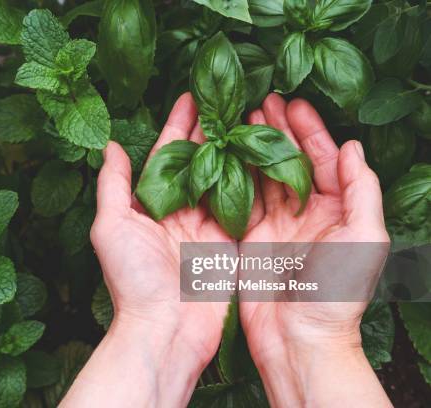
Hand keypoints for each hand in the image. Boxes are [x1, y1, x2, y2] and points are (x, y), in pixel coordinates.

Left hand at [61, 93, 231, 406]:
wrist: (165, 329)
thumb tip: (110, 145)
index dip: (178, 125)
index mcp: (152, 205)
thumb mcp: (111, 226)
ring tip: (251, 117)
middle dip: (212, 130)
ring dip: (236, 149)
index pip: (167, 155)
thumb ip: (114, 185)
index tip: (192, 97)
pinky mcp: (232, 243)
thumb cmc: (132, 280)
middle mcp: (181, 211)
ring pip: (226, 178)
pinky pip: (246, 206)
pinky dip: (256, 181)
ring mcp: (209, 227)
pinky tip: (265, 155)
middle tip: (228, 98)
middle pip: (200, 161)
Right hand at [239, 94, 390, 406]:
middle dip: (277, 131)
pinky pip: (241, 200)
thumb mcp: (364, 240)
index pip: (323, 159)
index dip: (309, 130)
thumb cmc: (337, 294)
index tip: (291, 103)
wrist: (298, 340)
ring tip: (239, 121)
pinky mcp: (249, 238)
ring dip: (253, 148)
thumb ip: (361, 192)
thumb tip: (352, 147)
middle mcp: (306, 212)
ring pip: (263, 176)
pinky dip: (233, 176)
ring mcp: (276, 225)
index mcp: (337, 210)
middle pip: (290, 162)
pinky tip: (223, 155)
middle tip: (259, 102)